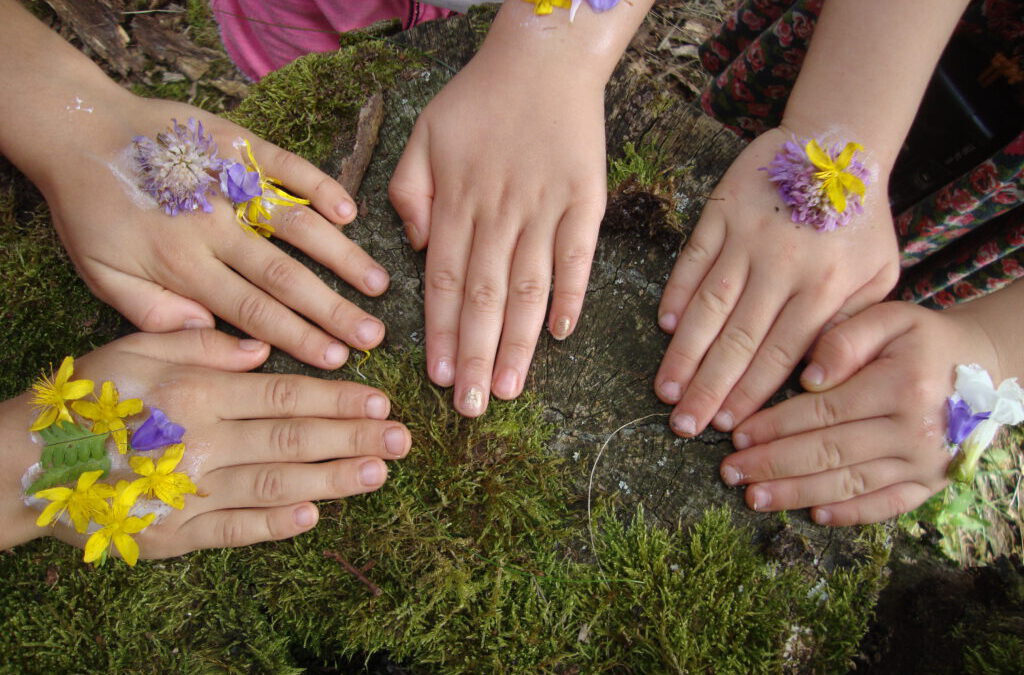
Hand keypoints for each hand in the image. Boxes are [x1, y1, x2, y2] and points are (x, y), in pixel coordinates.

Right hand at [2, 330, 410, 556]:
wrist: (29, 463)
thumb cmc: (90, 399)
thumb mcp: (138, 346)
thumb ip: (203, 345)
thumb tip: (261, 348)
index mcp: (198, 392)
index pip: (285, 395)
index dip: (338, 399)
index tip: (381, 401)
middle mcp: (201, 441)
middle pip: (293, 439)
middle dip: (353, 439)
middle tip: (401, 439)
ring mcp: (190, 491)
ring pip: (276, 485)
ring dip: (332, 480)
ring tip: (378, 473)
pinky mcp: (176, 533)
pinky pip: (235, 530)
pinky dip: (276, 525)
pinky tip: (314, 517)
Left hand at [33, 91, 389, 369]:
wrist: (75, 130)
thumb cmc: (90, 211)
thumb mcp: (100, 274)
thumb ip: (151, 311)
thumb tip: (209, 331)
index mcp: (180, 265)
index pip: (250, 311)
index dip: (297, 337)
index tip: (336, 359)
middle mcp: (211, 227)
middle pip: (282, 275)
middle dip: (332, 309)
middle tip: (373, 335)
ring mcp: (228, 183)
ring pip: (293, 224)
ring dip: (340, 256)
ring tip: (377, 284)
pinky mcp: (236, 145)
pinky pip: (284, 166)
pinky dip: (318, 187)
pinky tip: (348, 213)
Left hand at [389, 49, 607, 415]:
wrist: (544, 60)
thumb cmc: (478, 101)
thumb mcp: (421, 136)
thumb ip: (409, 194)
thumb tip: (418, 251)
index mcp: (457, 203)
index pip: (445, 283)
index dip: (442, 334)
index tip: (438, 379)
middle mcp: (500, 214)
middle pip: (485, 297)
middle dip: (477, 356)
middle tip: (472, 407)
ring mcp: (545, 209)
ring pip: (529, 288)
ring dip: (518, 342)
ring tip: (509, 388)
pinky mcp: (586, 201)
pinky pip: (578, 257)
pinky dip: (571, 295)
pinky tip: (561, 334)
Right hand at [655, 128, 900, 436]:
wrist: (836, 143)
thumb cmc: (859, 220)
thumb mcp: (879, 273)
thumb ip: (852, 324)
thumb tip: (815, 375)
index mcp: (825, 288)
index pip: (780, 354)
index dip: (750, 394)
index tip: (726, 426)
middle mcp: (782, 267)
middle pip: (738, 340)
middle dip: (708, 388)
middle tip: (683, 424)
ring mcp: (747, 239)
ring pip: (709, 307)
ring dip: (684, 353)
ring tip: (665, 389)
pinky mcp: (721, 214)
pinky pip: (693, 260)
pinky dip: (676, 294)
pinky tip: (665, 328)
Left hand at [721, 301, 999, 524]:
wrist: (985, 368)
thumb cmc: (923, 340)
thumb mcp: (890, 318)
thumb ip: (846, 339)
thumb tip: (809, 377)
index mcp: (899, 386)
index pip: (822, 412)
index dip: (775, 427)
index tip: (737, 435)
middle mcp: (913, 431)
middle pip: (828, 453)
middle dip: (773, 466)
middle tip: (730, 473)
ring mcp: (924, 463)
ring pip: (849, 484)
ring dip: (797, 495)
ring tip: (754, 498)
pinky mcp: (931, 484)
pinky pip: (885, 506)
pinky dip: (849, 514)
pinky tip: (813, 517)